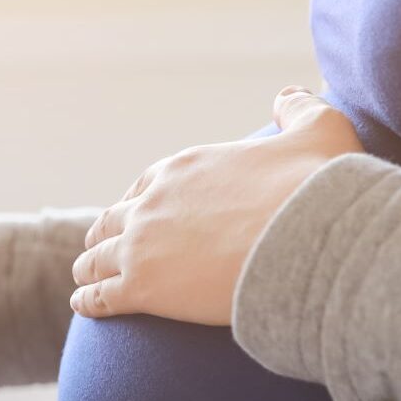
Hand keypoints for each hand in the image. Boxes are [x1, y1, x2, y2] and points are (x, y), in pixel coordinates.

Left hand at [69, 86, 362, 324]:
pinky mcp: (142, 287)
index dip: (136, 201)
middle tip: (99, 246)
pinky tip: (83, 305)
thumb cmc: (314, 188)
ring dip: (89, 266)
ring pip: (98, 257)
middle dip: (105, 232)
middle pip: (114, 219)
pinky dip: (89, 300)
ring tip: (83, 277)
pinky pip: (101, 295)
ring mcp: (141, 245)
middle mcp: (152, 202)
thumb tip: (288, 95)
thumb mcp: (318, 131)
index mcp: (182, 169)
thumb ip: (299, 111)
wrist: (307, 240)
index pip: (144, 185)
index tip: (133, 212)